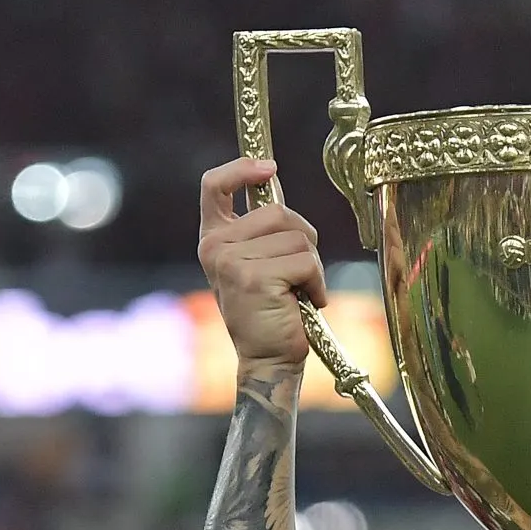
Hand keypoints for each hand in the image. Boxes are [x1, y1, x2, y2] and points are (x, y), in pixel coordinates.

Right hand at [197, 158, 328, 380]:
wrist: (268, 360)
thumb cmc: (271, 311)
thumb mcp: (259, 262)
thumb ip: (262, 228)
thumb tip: (273, 180)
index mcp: (214, 239)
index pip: (214, 186)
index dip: (242, 169)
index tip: (269, 169)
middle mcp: (215, 247)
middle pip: (277, 210)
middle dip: (302, 239)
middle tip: (299, 273)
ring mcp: (231, 261)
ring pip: (297, 237)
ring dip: (311, 266)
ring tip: (299, 292)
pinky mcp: (254, 278)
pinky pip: (305, 262)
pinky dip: (317, 283)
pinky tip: (305, 303)